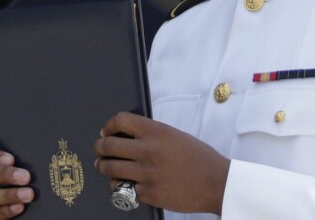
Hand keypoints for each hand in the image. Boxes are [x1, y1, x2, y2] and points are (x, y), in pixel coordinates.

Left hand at [93, 111, 229, 213]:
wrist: (216, 182)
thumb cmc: (200, 159)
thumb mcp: (177, 137)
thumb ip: (154, 135)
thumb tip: (130, 137)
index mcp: (158, 132)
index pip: (121, 120)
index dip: (109, 125)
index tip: (106, 130)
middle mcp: (149, 151)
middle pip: (108, 145)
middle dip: (99, 147)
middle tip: (99, 149)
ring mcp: (146, 173)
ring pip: (110, 168)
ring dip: (104, 167)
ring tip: (105, 166)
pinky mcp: (147, 193)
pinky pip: (122, 189)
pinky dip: (121, 186)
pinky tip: (125, 183)